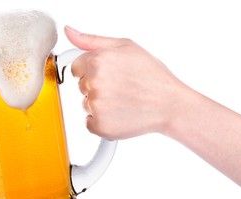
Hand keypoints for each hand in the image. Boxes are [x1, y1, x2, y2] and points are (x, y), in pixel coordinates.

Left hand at [65, 26, 191, 139]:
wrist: (171, 104)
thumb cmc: (152, 75)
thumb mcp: (125, 46)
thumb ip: (92, 40)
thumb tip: (69, 32)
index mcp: (98, 60)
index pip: (76, 68)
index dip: (91, 71)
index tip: (108, 75)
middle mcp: (94, 82)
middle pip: (81, 86)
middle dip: (97, 87)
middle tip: (120, 88)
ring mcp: (96, 105)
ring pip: (86, 104)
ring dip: (100, 104)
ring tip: (123, 100)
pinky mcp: (99, 125)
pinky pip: (90, 122)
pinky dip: (102, 121)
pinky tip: (120, 113)